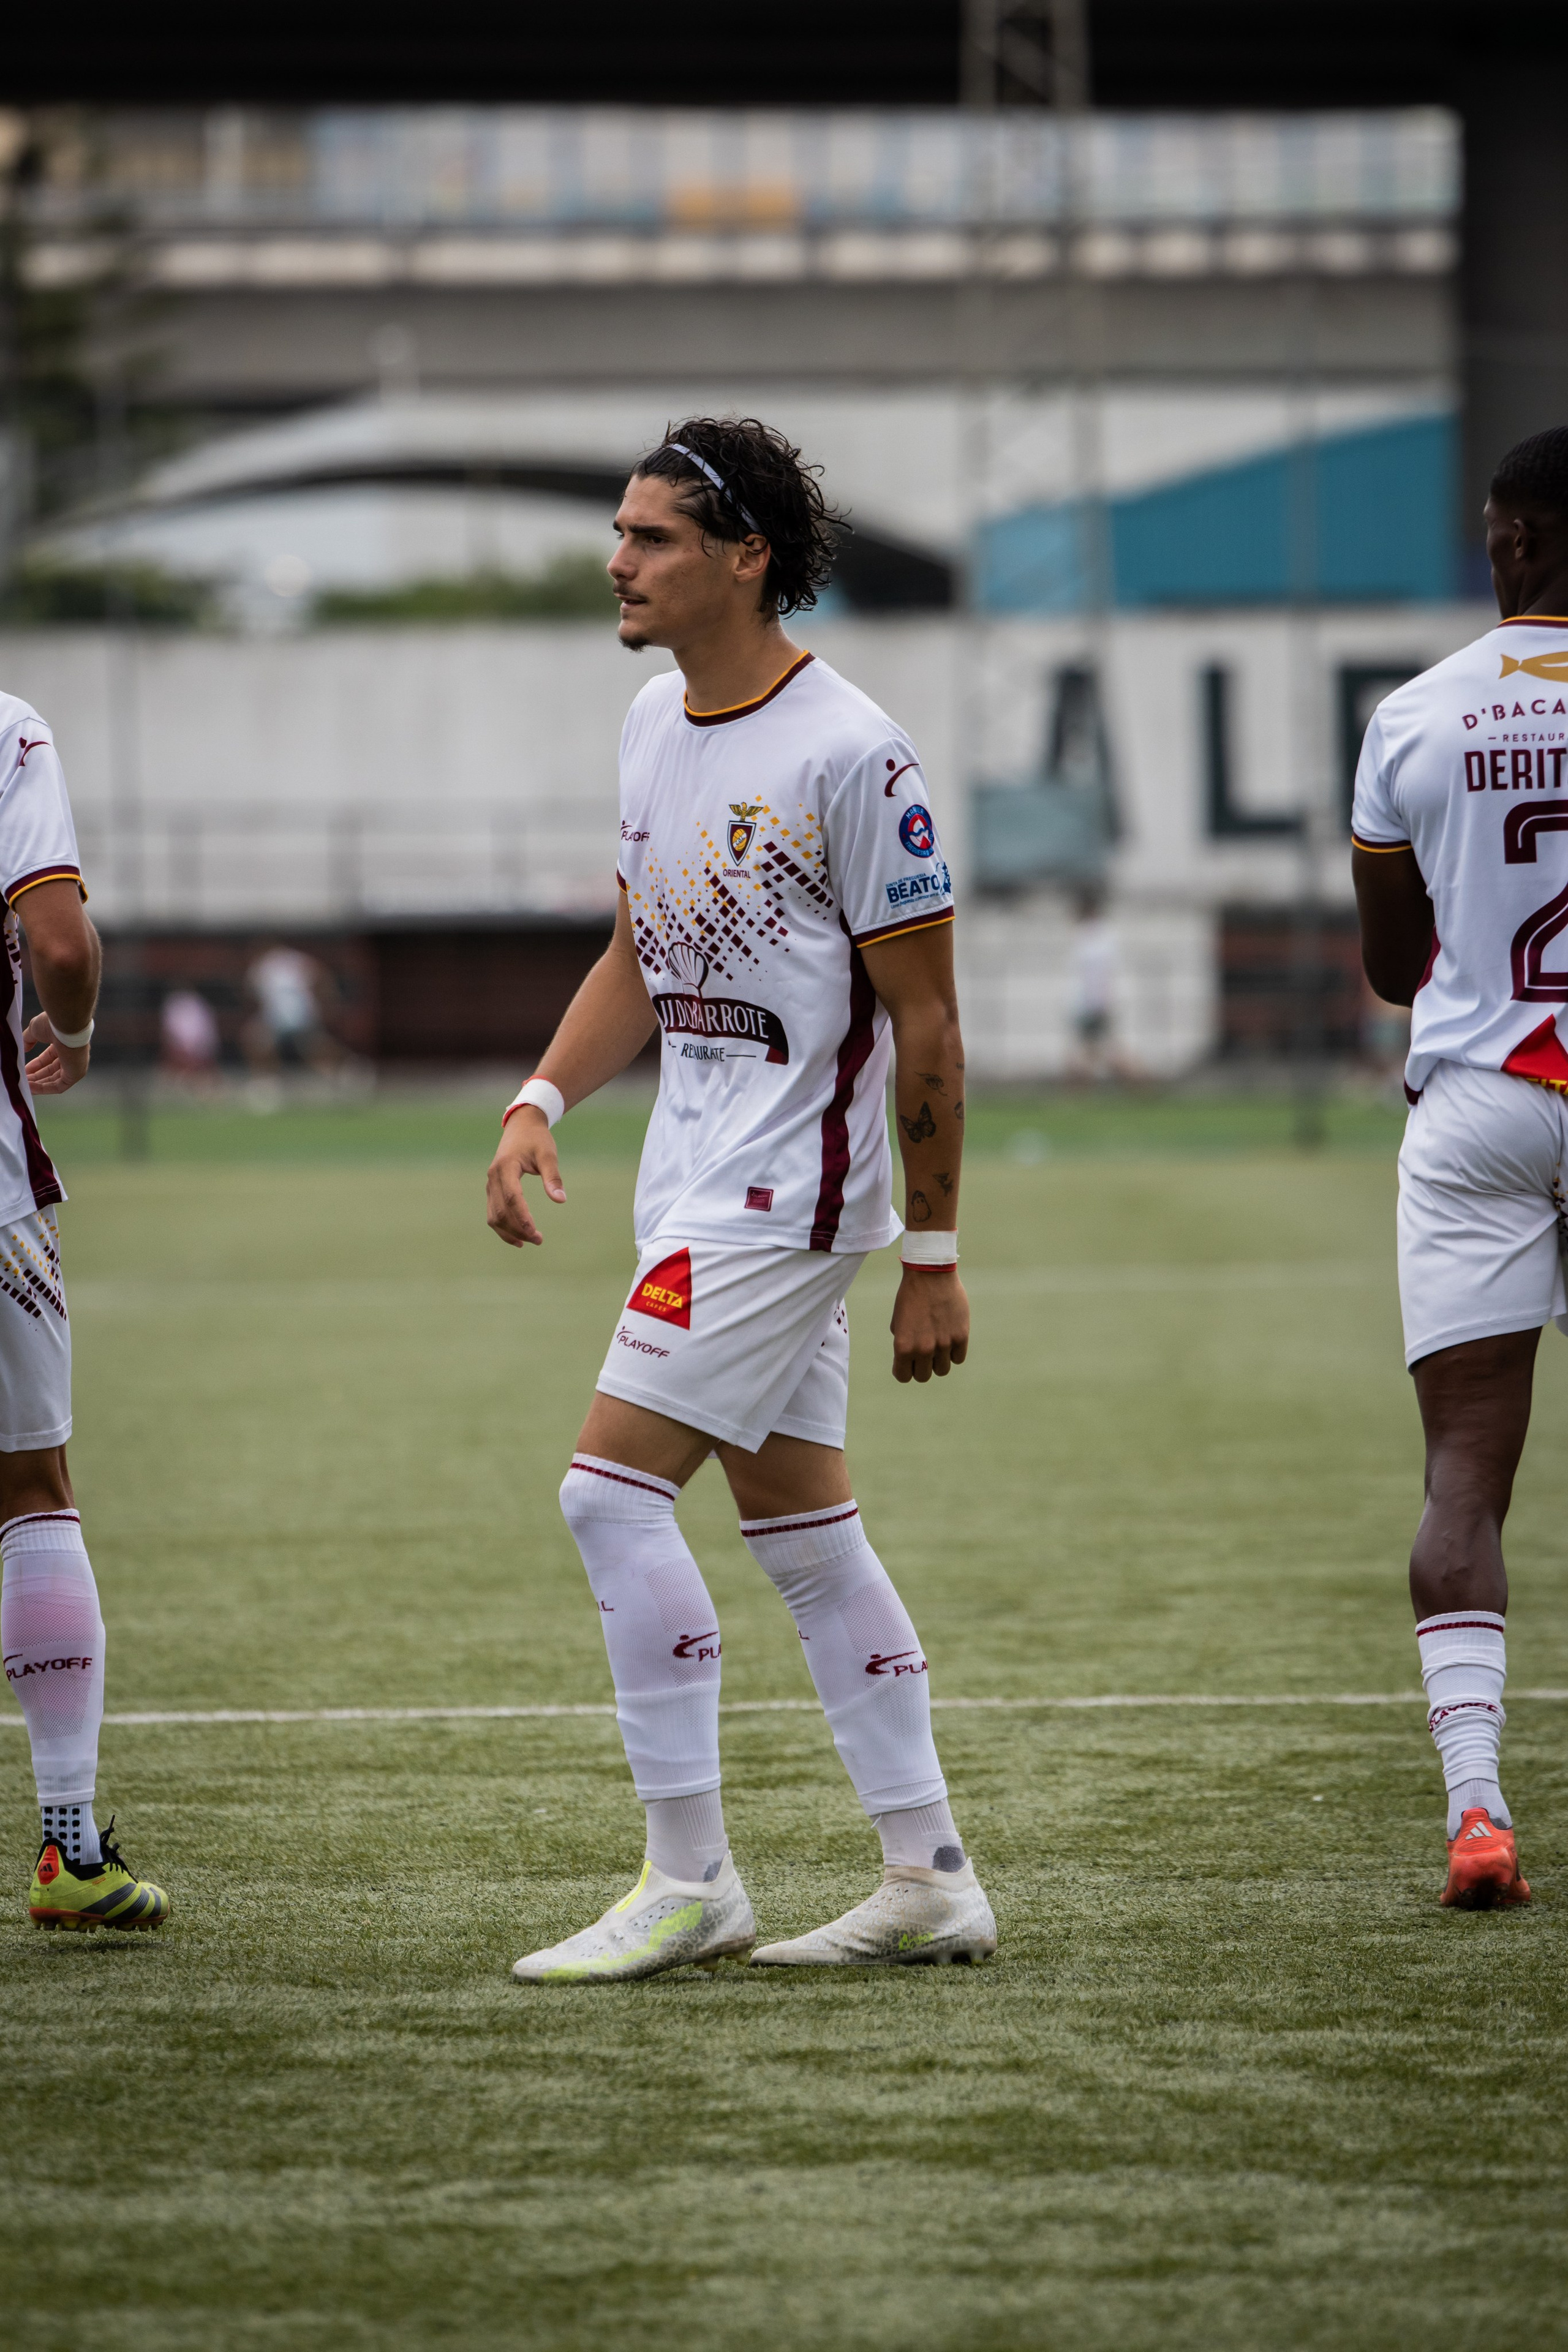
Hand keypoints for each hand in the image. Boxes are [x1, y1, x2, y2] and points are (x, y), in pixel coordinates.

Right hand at [22, 1012, 89, 1095]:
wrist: (65, 1024)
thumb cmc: (52, 1024)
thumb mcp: (35, 1030)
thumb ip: (28, 1039)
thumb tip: (24, 1048)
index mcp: (65, 1043)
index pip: (50, 1058)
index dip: (36, 1065)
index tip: (24, 1069)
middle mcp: (72, 1055)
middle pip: (52, 1070)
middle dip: (36, 1076)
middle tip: (23, 1079)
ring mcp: (75, 1066)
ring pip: (55, 1080)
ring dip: (39, 1084)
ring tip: (25, 1085)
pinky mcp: (76, 1074)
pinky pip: (59, 1086)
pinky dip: (44, 1088)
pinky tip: (31, 1088)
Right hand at [486, 1107, 565, 1247]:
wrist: (521, 1126)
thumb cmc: (536, 1139)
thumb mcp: (548, 1155)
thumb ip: (553, 1177)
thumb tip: (561, 1200)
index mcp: (506, 1167)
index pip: (512, 1198)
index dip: (522, 1218)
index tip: (535, 1233)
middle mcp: (493, 1177)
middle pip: (501, 1211)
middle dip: (518, 1229)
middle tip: (539, 1240)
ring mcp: (490, 1184)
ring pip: (494, 1216)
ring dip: (510, 1232)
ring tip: (530, 1241)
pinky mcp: (492, 1189)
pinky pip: (493, 1213)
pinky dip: (503, 1228)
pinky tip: (518, 1238)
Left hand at [889, 1264, 968, 1383]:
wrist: (930, 1273)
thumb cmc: (911, 1295)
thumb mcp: (898, 1321)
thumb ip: (904, 1342)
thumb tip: (912, 1357)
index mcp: (903, 1346)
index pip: (903, 1377)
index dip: (904, 1370)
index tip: (907, 1363)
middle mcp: (923, 1349)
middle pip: (923, 1376)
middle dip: (920, 1367)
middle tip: (922, 1353)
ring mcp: (944, 1344)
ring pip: (942, 1370)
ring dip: (938, 1361)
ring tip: (937, 1346)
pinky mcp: (961, 1336)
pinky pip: (958, 1358)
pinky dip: (953, 1353)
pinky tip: (949, 1339)